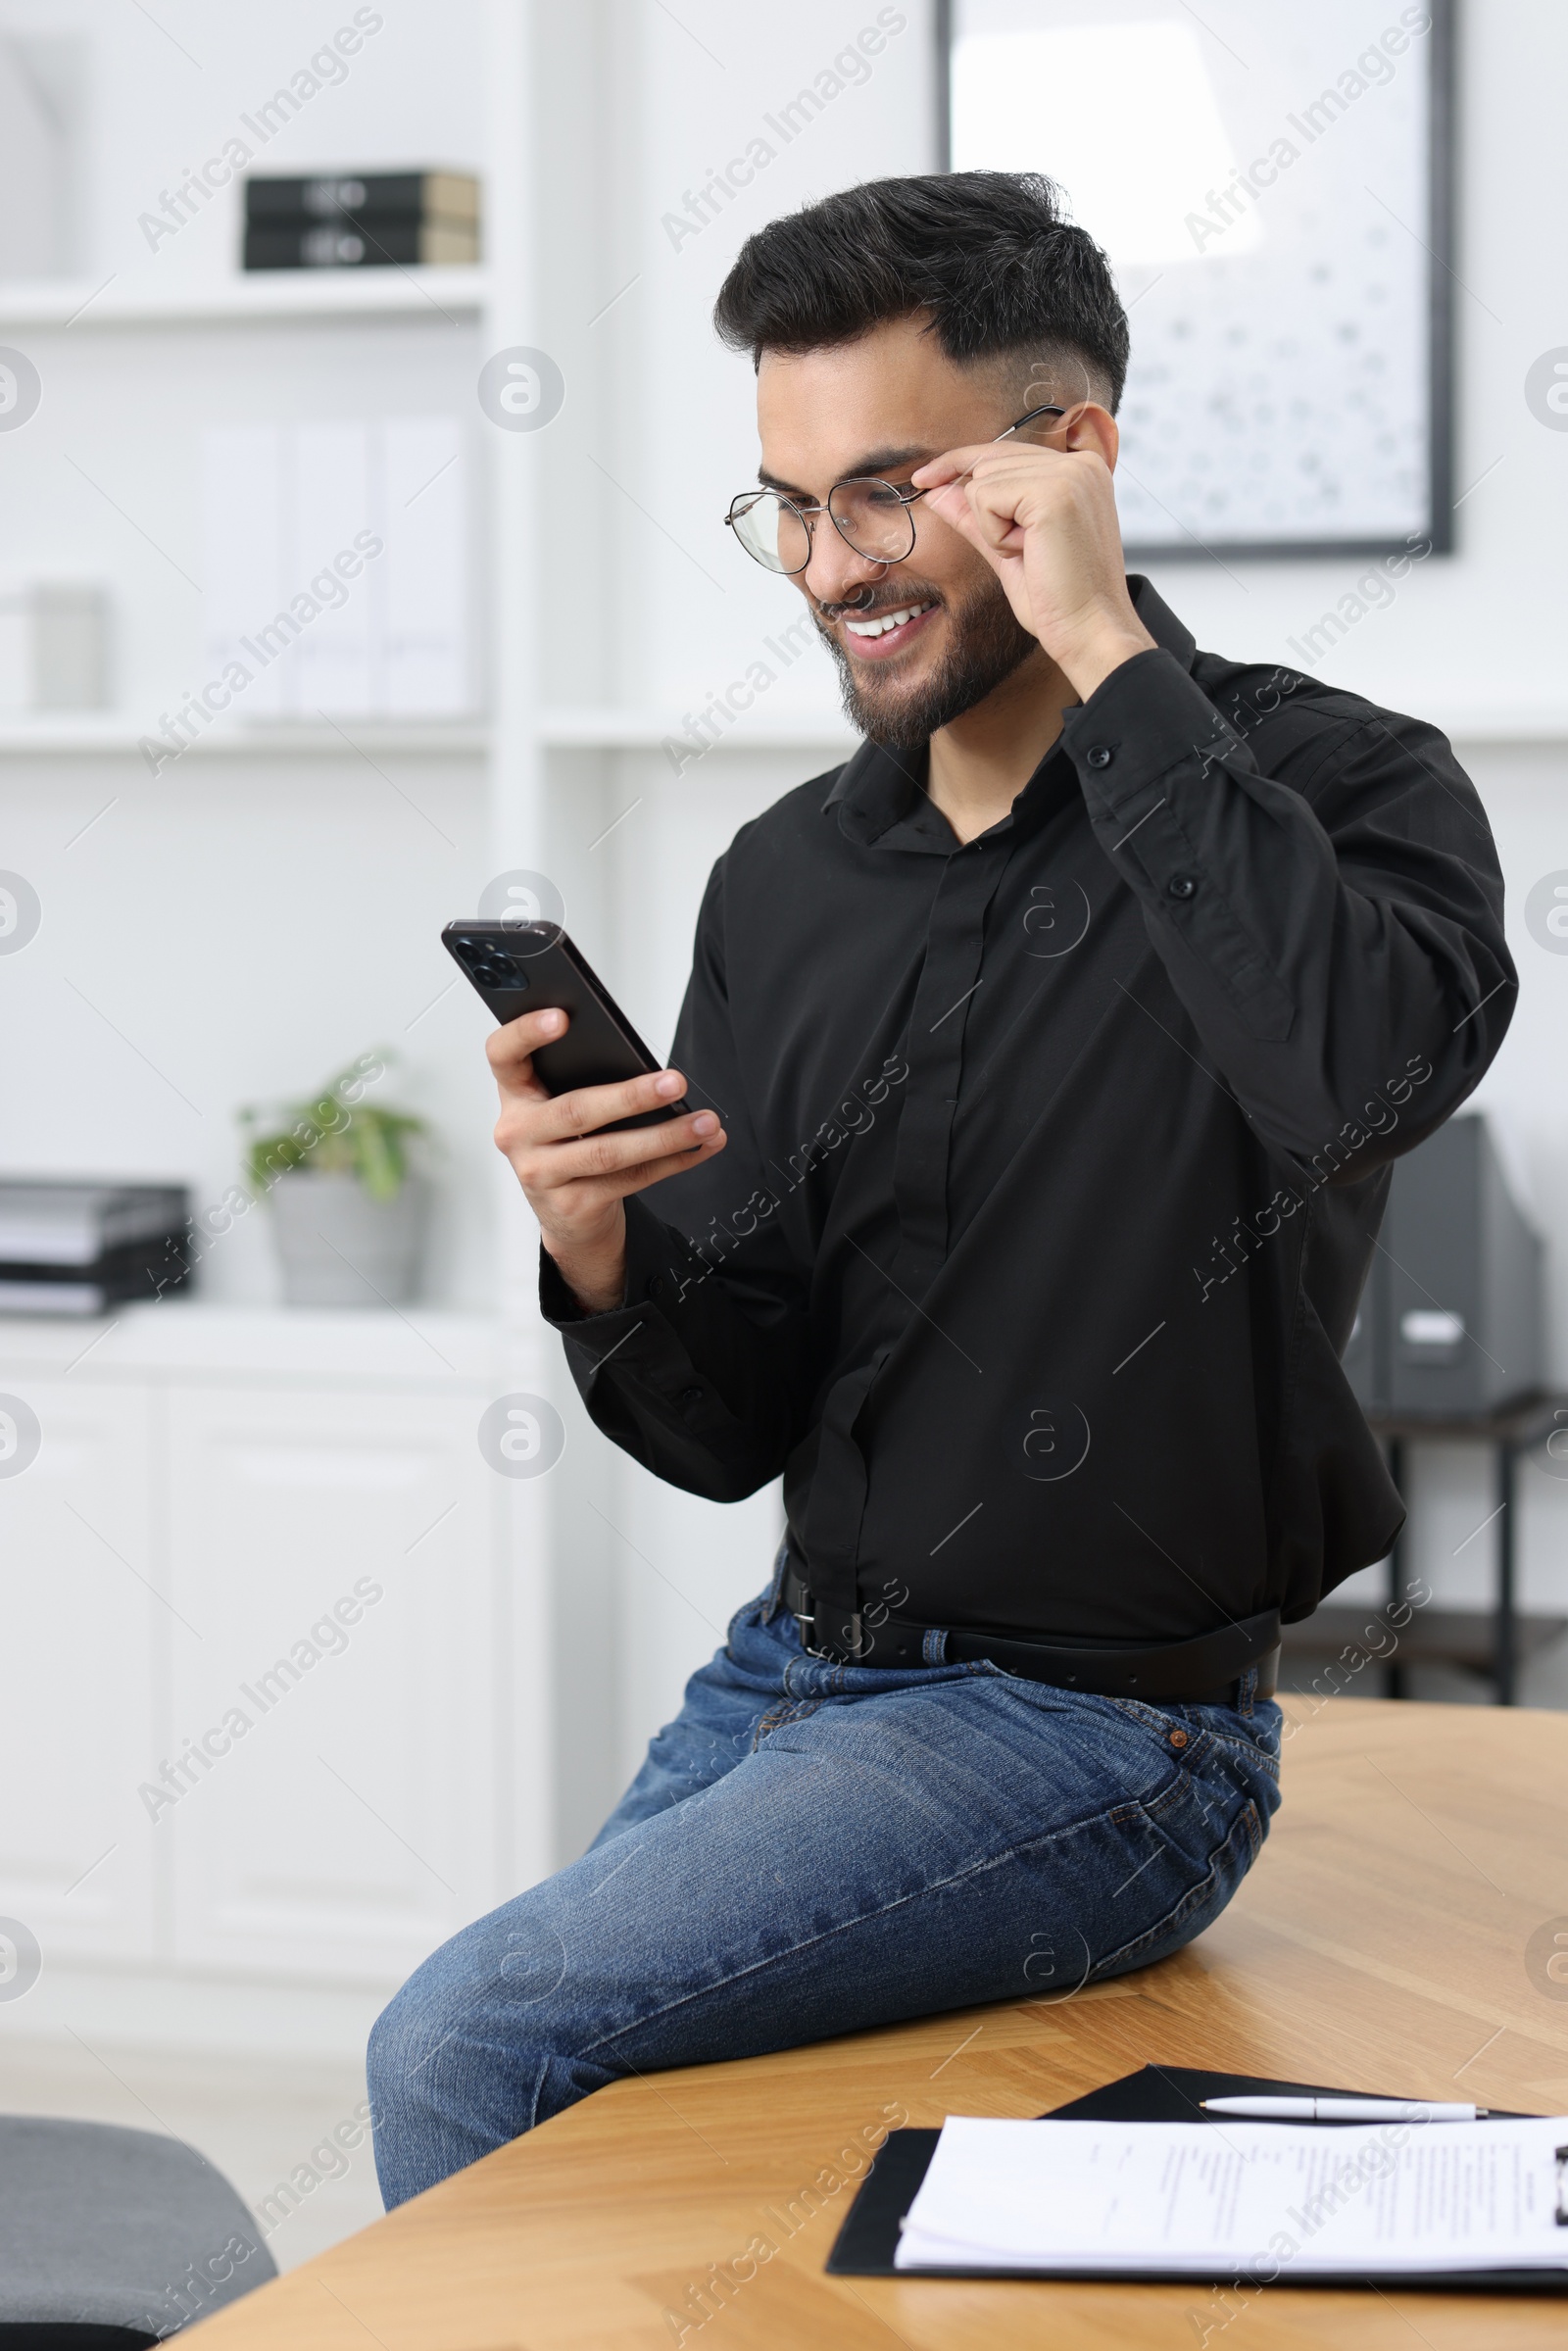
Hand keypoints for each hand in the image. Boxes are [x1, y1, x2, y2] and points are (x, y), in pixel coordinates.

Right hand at [488, 1008, 725, 1313]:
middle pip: (575, 1110)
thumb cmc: (569, 1142)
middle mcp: (518, 1133)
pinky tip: (701, 1146)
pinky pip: (630, 1180)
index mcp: (515, 1094)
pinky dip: (673, 1162)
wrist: (567, 1215)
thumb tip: (648, 1068)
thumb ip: (584, 1080)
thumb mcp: (562, 1105)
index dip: (525, 1034)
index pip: (503, 1055)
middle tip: (676, 1081)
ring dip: (665, 1136)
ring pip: (608, 1152)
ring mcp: (540, 1173)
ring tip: (705, 1122)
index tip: (562, 1016)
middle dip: (632, 1096)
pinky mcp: (571, 1205)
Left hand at [910, 427, 1155, 700]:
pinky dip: (995, 534)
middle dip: (987, 514)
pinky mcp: (1054, 491)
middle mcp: (1079, 463)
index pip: (1003, 450)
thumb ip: (975, 515)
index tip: (922, 479)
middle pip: (988, 461)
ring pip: (983, 481)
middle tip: (1029, 552)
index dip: (959, 463)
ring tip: (1034, 554)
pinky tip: (1029, 553)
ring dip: (994, 528)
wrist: (1090, 632)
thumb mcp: (1007, 549)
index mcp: (1079, 471)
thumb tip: (935, 490)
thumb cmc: (1058, 601)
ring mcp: (1070, 472)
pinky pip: (986, 498)